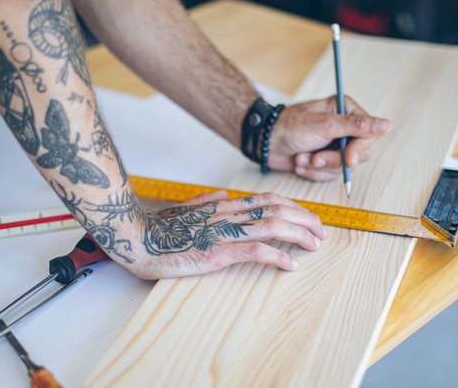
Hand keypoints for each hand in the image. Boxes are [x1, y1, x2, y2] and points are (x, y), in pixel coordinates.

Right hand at [117, 190, 325, 279]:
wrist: (135, 237)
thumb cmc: (156, 227)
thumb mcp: (183, 209)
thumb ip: (205, 201)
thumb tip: (223, 193)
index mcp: (222, 206)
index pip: (267, 199)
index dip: (294, 206)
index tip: (309, 217)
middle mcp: (227, 214)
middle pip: (277, 209)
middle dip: (305, 219)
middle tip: (322, 232)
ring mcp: (222, 232)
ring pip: (271, 225)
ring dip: (299, 235)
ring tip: (315, 245)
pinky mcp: (216, 252)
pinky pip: (254, 251)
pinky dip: (277, 256)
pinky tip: (291, 265)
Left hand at [267, 95, 391, 180]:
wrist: (264, 143)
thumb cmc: (289, 127)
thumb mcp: (324, 125)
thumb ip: (356, 126)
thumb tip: (387, 125)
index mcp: (346, 110)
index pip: (370, 133)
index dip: (358, 148)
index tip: (347, 158)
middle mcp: (344, 127)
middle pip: (359, 154)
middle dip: (333, 160)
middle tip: (314, 158)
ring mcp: (334, 145)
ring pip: (343, 167)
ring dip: (320, 167)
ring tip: (302, 159)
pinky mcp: (325, 160)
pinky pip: (330, 175)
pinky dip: (313, 173)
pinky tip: (300, 163)